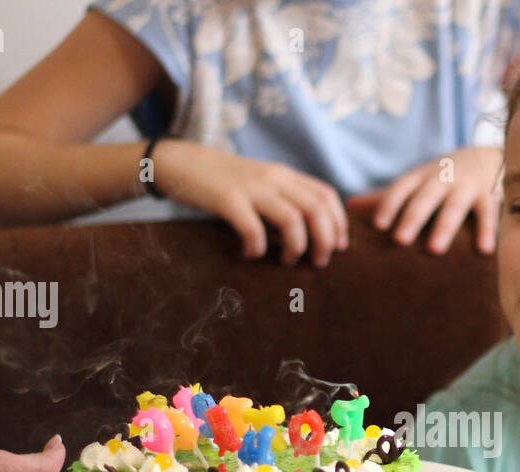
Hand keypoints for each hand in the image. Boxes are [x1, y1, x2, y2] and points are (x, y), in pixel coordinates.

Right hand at [153, 140, 348, 266]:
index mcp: (284, 174)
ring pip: (292, 220)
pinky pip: (253, 229)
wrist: (180, 161)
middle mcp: (273, 178)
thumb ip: (285, 197)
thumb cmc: (223, 180)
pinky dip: (257, 248)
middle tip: (318, 262)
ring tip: (287, 261)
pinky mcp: (227, 199)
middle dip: (325, 241)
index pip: (326, 195)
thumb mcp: (261, 182)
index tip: (339, 247)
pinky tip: (250, 254)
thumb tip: (312, 230)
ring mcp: (251, 187)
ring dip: (296, 248)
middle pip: (316, 210)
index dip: (338, 223)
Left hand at [348, 146, 501, 254]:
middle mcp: (441, 179)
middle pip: (425, 198)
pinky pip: (488, 214)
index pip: (401, 189)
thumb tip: (348, 206)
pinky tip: (484, 250)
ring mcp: (465, 186)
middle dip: (412, 217)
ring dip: (444, 227)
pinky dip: (487, 231)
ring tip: (435, 250)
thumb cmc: (440, 179)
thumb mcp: (414, 183)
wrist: (484, 158)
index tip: (379, 225)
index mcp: (420, 177)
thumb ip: (384, 197)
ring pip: (454, 207)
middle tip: (400, 239)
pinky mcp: (488, 196)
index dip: (390, 205)